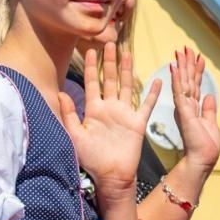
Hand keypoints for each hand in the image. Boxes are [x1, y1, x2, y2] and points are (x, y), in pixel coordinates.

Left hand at [57, 42, 160, 193]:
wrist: (111, 176)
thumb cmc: (91, 160)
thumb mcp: (75, 135)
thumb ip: (69, 114)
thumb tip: (60, 93)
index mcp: (94, 110)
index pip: (92, 83)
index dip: (91, 67)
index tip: (89, 50)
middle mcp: (110, 108)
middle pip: (110, 79)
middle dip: (110, 62)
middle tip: (110, 43)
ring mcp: (125, 114)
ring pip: (127, 86)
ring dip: (128, 70)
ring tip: (128, 53)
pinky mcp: (138, 123)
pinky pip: (147, 105)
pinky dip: (153, 93)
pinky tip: (158, 80)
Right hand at [172, 48, 219, 171]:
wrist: (202, 159)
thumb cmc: (206, 146)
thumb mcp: (211, 124)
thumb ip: (209, 110)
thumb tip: (209, 96)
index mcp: (194, 109)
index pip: (195, 85)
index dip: (196, 71)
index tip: (197, 57)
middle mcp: (187, 106)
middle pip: (188, 80)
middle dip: (187, 63)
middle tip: (186, 48)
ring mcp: (184, 108)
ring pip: (183, 82)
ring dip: (182, 66)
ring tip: (180, 51)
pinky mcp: (183, 112)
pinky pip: (179, 92)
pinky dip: (177, 79)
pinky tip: (174, 67)